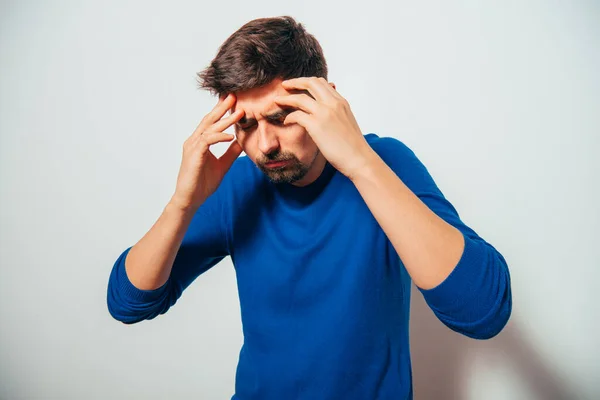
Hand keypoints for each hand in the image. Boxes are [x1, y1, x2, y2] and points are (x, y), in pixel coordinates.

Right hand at [170, 93, 244, 211]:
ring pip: (209, 128)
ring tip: (239, 113)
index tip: (234, 102)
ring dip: (225, 120)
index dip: (222, 111)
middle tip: (234, 96)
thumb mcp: (223, 165)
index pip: (212, 123)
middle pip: (209, 120)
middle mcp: (194, 141)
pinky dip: (219, 137)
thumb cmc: (202, 184)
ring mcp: (192, 147)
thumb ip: (231, 153)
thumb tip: (241, 142)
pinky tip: (231, 136)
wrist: (190, 200)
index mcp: (200, 142)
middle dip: (222, 107)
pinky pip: (207, 141)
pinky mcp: (194, 155)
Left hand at [273, 77, 374, 178]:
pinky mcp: (316, 125)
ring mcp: (324, 113)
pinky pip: (296, 115)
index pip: (322, 84)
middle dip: (295, 82)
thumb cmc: (353, 146)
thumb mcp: (347, 123)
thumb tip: (327, 115)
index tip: (299, 86)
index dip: (308, 82)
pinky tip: (285, 122)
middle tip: (284, 85)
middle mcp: (333, 104)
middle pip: (310, 83)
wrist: (359, 159)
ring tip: (277, 101)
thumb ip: (337, 114)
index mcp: (341, 102)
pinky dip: (288, 117)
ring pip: (300, 98)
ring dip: (286, 98)